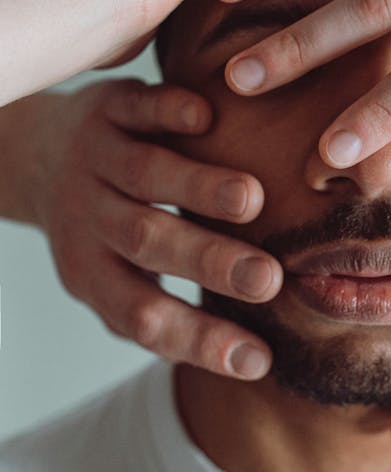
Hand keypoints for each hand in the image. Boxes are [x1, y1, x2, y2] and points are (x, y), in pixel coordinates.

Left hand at [30, 79, 282, 379]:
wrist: (41, 155)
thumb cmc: (107, 234)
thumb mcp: (121, 278)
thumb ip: (173, 313)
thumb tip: (258, 364)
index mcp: (95, 273)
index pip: (142, 316)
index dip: (197, 341)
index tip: (260, 359)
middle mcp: (93, 217)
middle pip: (146, 243)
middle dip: (209, 263)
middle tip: (268, 280)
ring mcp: (98, 160)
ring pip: (144, 176)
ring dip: (197, 189)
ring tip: (251, 201)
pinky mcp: (109, 108)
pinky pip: (137, 109)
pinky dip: (169, 111)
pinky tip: (208, 118)